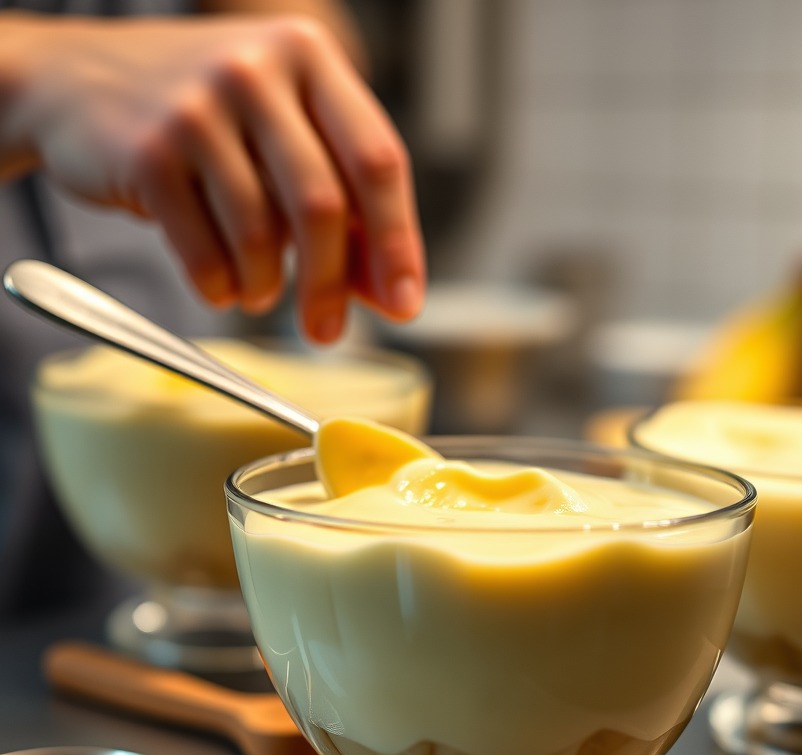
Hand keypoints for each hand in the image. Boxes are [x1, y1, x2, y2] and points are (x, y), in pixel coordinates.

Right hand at [1, 13, 424, 340]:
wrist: (78, 83)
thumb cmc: (207, 119)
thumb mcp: (286, 142)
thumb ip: (346, 214)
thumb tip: (393, 297)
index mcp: (310, 58)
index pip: (378, 161)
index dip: (398, 242)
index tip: (406, 303)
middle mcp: (257, 71)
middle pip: (323, 206)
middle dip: (330, 285)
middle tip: (327, 332)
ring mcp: (197, 107)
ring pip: (262, 236)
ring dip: (267, 287)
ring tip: (260, 292)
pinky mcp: (148, 152)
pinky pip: (206, 253)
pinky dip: (221, 288)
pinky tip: (222, 286)